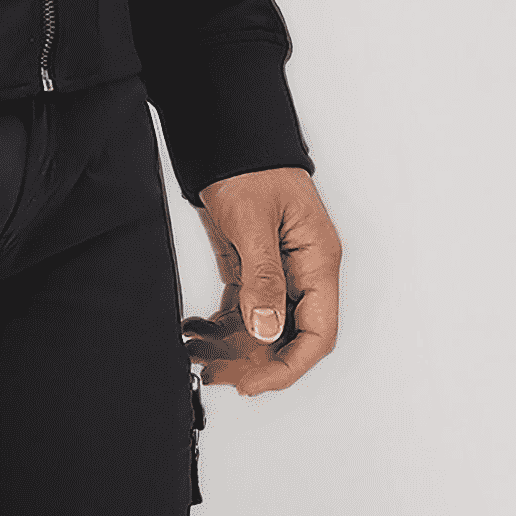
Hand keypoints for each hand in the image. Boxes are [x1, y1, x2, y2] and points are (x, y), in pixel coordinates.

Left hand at [183, 167, 340, 396]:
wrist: (225, 131)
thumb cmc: (250, 164)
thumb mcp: (253, 221)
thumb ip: (263, 277)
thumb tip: (268, 329)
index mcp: (318, 260)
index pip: (318, 332)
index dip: (290, 365)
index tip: (256, 383)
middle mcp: (303, 269)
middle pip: (289, 335)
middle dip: (255, 361)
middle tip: (220, 376)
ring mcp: (278, 268)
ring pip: (262, 325)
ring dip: (233, 346)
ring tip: (199, 356)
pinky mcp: (252, 263)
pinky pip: (243, 306)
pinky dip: (221, 323)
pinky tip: (197, 332)